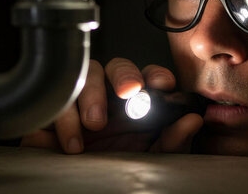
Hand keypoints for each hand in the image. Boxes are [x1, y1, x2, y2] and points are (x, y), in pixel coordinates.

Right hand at [20, 58, 203, 153]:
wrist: (83, 190)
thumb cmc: (118, 169)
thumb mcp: (151, 157)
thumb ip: (172, 140)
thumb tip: (192, 121)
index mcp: (136, 102)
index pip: (148, 76)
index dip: (155, 75)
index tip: (163, 84)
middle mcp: (110, 96)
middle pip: (117, 66)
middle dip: (124, 75)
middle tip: (129, 92)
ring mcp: (81, 102)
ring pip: (85, 74)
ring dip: (92, 94)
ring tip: (96, 125)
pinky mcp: (55, 114)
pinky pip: (56, 101)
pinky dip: (65, 119)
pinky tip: (74, 144)